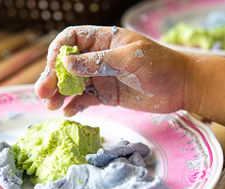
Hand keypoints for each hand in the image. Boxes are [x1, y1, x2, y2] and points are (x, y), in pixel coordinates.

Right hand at [35, 26, 189, 115]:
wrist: (182, 87)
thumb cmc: (161, 65)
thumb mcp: (130, 58)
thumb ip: (99, 61)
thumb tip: (66, 65)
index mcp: (103, 40)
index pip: (72, 40)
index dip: (58, 52)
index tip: (53, 67)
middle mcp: (98, 58)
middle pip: (67, 65)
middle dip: (52, 77)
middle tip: (43, 93)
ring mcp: (101, 78)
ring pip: (73, 84)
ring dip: (60, 94)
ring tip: (51, 105)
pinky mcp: (106, 96)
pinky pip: (85, 100)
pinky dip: (74, 105)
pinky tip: (68, 112)